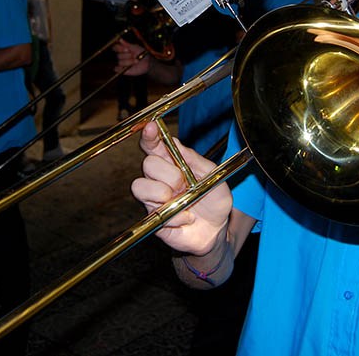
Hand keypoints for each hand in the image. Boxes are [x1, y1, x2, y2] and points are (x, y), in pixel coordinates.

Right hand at [114, 39, 149, 75]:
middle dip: (127, 56)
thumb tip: (120, 40)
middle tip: (134, 55)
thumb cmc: (141, 53)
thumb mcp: (135, 47)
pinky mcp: (122, 70)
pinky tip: (127, 67)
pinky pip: (116, 69)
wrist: (147, 62)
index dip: (120, 49)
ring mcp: (121, 63)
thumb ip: (127, 44)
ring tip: (136, 61)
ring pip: (120, 62)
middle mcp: (120, 56)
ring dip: (129, 62)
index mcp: (122, 49)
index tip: (127, 49)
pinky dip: (120, 68)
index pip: (115, 48)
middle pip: (118, 55)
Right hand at [130, 121, 231, 255]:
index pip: (153, 146)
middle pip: (148, 164)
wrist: (217, 230)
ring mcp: (154, 200)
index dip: (149, 136)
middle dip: (169, 174)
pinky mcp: (154, 220)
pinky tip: (188, 218)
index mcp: (171, 164)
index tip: (151, 128)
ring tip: (183, 201)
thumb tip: (175, 143)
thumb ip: (195, 160)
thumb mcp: (213, 176)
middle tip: (185, 185)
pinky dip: (178, 216)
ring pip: (140, 186)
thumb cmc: (214, 201)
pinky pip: (155, 213)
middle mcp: (158, 180)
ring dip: (164, 193)